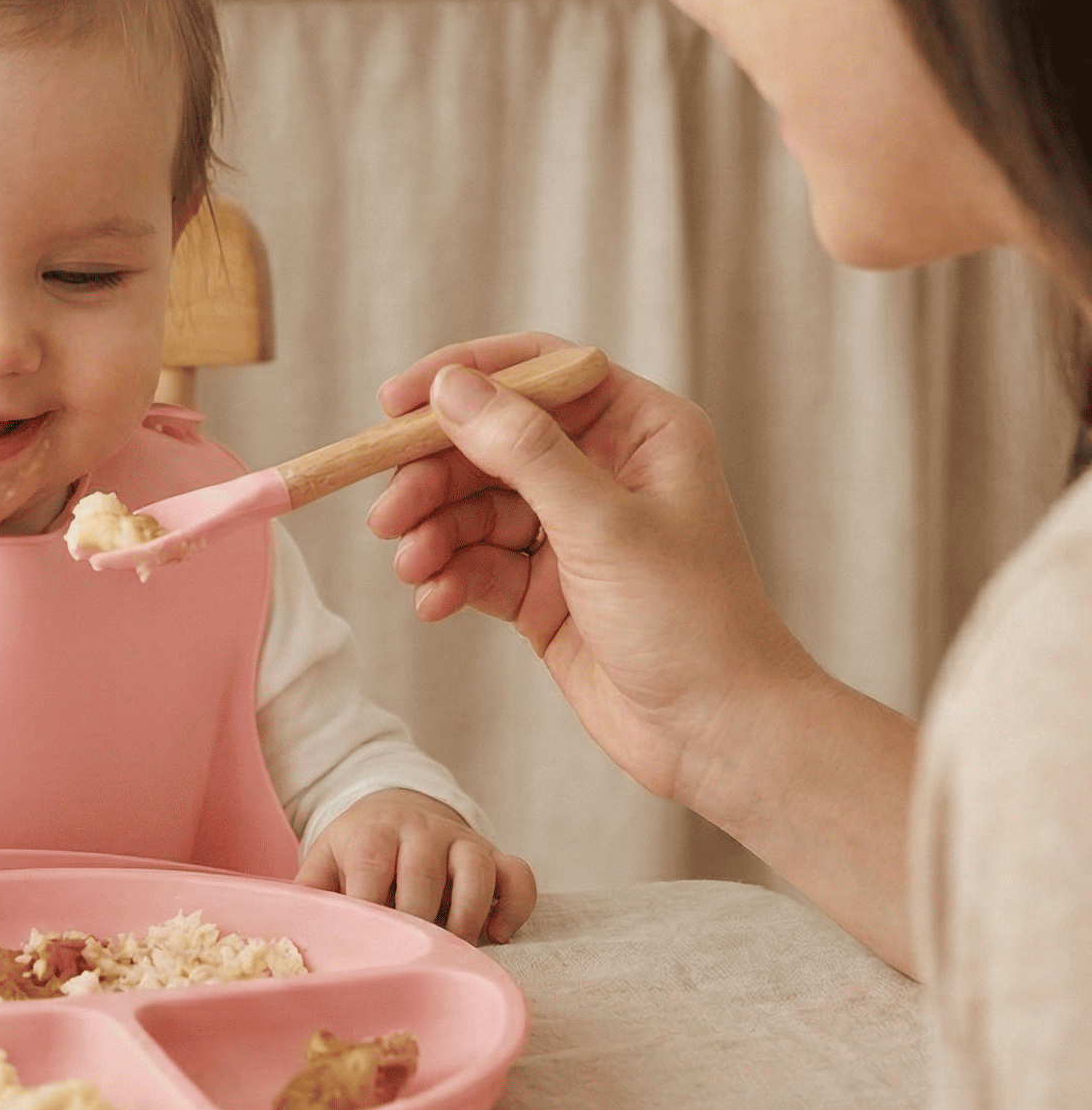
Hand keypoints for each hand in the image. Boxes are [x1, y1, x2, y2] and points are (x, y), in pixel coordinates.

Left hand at [295, 788, 536, 942]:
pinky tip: (497, 934)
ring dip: (468, 916)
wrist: (395, 807)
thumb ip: (310, 892)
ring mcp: (460, 840)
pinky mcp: (493, 853)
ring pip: (476, 869)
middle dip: (420, 921)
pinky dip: (515, 905)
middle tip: (412, 958)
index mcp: (372, 833)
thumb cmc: (356, 850)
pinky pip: (518, 874)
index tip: (368, 947)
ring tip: (453, 951)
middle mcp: (419, 829)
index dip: (371, 909)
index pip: (372, 868)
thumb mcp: (325, 860)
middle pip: (425, 873)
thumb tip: (286, 934)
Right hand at [364, 332, 813, 814]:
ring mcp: (571, 532)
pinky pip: (478, 563)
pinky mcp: (545, 589)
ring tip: (410, 566)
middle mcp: (603, 470)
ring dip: (434, 532)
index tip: (396, 403)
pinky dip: (449, 577)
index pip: (539, 372)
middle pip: (491, 442)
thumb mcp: (603, 525)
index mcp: (640, 430)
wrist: (720, 737)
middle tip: (388, 512)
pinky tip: (434, 601)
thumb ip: (524, 451)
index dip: (465, 378)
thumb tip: (453, 388)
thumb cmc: (693, 621)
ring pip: (475, 506)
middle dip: (434, 475)